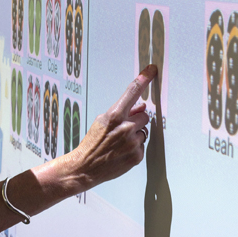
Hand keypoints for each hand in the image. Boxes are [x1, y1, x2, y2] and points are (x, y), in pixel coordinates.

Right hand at [69, 65, 155, 188]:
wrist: (85, 167)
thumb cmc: (92, 142)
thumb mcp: (101, 121)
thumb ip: (123, 111)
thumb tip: (142, 105)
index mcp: (114, 116)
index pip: (132, 92)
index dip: (143, 79)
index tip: (152, 70)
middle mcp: (126, 128)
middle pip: (144, 115)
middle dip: (136, 120)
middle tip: (122, 128)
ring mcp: (132, 143)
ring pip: (144, 131)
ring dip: (135, 134)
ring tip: (119, 142)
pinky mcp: (137, 156)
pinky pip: (143, 145)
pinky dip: (135, 147)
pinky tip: (122, 151)